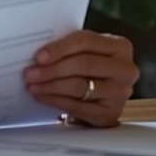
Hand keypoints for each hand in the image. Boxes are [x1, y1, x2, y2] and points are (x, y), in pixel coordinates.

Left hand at [24, 30, 138, 127]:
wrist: (101, 96)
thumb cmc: (89, 67)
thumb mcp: (84, 51)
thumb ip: (68, 48)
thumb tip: (37, 54)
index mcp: (120, 46)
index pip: (86, 41)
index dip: (60, 48)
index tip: (39, 56)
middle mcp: (125, 69)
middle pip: (83, 64)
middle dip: (52, 69)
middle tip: (29, 73)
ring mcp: (121, 93)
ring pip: (79, 86)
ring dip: (50, 86)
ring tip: (32, 85)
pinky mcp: (111, 113)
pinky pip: (78, 106)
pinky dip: (55, 100)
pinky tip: (41, 96)